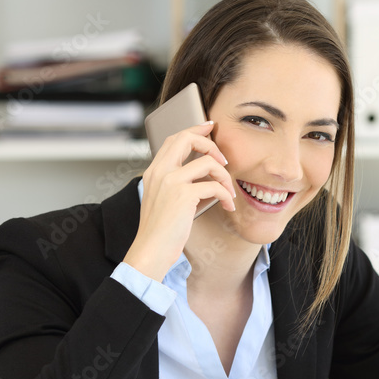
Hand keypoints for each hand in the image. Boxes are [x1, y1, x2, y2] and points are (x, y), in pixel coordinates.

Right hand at [123, 121, 236, 279]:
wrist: (150, 250)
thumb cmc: (160, 231)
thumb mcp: (163, 200)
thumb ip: (175, 183)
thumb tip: (203, 174)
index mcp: (154, 171)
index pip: (174, 139)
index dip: (194, 130)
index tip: (210, 127)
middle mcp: (160, 172)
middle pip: (187, 138)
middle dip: (211, 144)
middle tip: (223, 159)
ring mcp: (171, 182)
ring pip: (207, 162)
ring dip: (225, 176)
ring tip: (228, 191)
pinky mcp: (183, 195)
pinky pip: (214, 186)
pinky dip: (226, 195)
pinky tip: (227, 205)